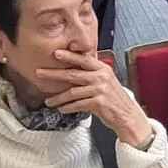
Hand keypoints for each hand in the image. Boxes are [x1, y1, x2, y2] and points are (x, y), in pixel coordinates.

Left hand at [39, 49, 153, 145]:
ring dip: (58, 97)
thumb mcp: (106, 80)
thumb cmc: (115, 98)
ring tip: (49, 100)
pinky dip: (68, 107)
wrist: (127, 114)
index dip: (69, 56)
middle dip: (54, 73)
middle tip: (40, 72)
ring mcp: (100, 89)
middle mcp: (101, 77)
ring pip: (73, 92)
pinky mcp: (98, 102)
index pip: (83, 59)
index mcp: (102, 68)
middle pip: (73, 73)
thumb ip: (92, 74)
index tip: (56, 53)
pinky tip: (62, 108)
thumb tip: (73, 69)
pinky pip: (78, 104)